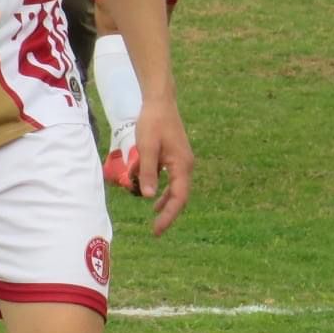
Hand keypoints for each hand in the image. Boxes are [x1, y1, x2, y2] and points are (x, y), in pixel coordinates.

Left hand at [133, 98, 192, 234]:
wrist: (160, 102)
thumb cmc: (153, 123)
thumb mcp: (147, 148)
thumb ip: (148, 172)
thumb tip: (148, 197)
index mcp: (182, 165)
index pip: (179, 198)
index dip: (168, 216)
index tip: (157, 230)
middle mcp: (186, 166)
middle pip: (180, 196)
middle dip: (168, 213)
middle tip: (156, 230)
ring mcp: (182, 161)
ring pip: (176, 188)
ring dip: (166, 202)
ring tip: (155, 217)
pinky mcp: (176, 157)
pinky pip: (172, 179)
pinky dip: (163, 189)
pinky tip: (152, 194)